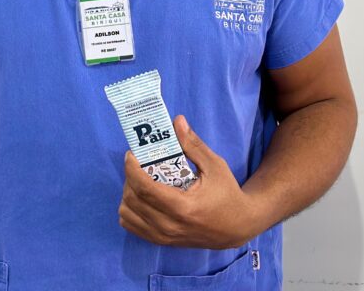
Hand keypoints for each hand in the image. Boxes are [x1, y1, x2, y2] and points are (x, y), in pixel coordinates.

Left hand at [118, 115, 260, 248]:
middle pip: (132, 200)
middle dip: (130, 177)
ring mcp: (163, 237)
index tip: (132, 153)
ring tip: (141, 180)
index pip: (144, 188)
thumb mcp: (214, 165)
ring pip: (127, 214)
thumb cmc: (226, 193)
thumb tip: (177, 121)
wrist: (236, 227)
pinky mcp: (161, 242)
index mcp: (183, 207)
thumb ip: (193, 144)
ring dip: (128, 194)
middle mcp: (169, 225)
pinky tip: (142, 198)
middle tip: (139, 163)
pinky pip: (132, 226)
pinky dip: (130, 210)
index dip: (132, 169)